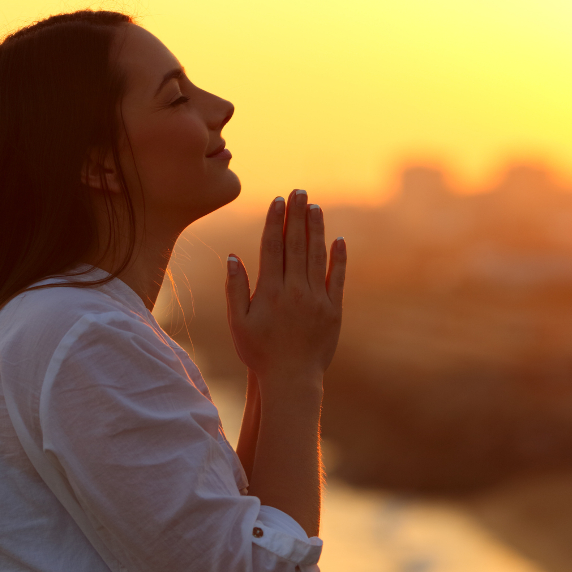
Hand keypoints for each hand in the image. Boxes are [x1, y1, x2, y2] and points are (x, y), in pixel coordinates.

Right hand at [225, 190, 346, 396]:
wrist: (292, 380)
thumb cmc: (259, 353)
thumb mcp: (238, 323)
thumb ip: (236, 289)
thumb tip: (232, 256)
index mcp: (270, 292)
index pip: (272, 248)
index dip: (274, 221)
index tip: (277, 200)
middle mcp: (295, 291)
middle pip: (296, 245)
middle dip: (297, 216)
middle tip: (299, 192)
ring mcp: (317, 299)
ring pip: (317, 257)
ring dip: (316, 229)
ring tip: (315, 207)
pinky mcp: (334, 310)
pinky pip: (338, 279)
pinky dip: (339, 259)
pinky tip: (338, 240)